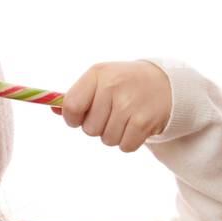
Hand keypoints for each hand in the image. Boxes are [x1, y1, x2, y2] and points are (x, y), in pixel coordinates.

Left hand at [51, 60, 171, 151]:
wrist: (168, 83)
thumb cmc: (125, 84)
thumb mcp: (101, 80)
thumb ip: (76, 96)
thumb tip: (53, 109)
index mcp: (97, 74)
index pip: (71, 106)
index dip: (73, 119)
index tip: (81, 117)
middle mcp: (112, 86)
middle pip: (89, 129)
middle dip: (98, 127)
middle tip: (113, 114)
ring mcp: (128, 104)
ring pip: (106, 139)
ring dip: (114, 135)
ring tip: (126, 118)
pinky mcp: (143, 121)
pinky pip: (124, 146)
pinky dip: (129, 142)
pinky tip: (137, 126)